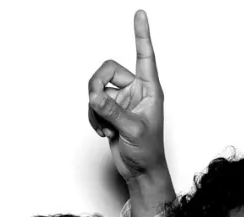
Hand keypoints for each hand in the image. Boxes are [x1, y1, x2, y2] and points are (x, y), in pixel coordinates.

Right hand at [87, 10, 173, 211]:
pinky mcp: (111, 112)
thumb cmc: (148, 153)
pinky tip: (104, 132)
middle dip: (97, 87)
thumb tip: (94, 95)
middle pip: (107, 71)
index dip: (141, 35)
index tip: (140, 13)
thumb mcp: (132, 130)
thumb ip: (112, 111)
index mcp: (150, 91)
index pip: (145, 57)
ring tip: (106, 127)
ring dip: (95, 109)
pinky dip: (93, 118)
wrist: (140, 173)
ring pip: (96, 89)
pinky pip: (93, 104)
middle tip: (97, 105)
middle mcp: (136, 91)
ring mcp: (122, 101)